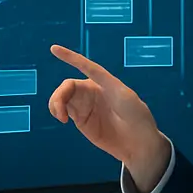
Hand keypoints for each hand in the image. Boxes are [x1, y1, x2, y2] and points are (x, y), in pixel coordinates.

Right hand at [49, 45, 171, 192]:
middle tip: (60, 112)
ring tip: (61, 117)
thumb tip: (96, 81)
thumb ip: (110, 87)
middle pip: (67, 86)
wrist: (138, 143)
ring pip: (61, 97)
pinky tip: (62, 119)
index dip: (69, 57)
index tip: (54, 48)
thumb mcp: (126, 99)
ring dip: (55, 104)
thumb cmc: (137, 117)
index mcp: (104, 82)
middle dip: (59, 96)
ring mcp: (85, 105)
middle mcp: (92, 91)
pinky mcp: (80, 120)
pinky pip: (62, 110)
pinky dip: (57, 111)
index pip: (85, 66)